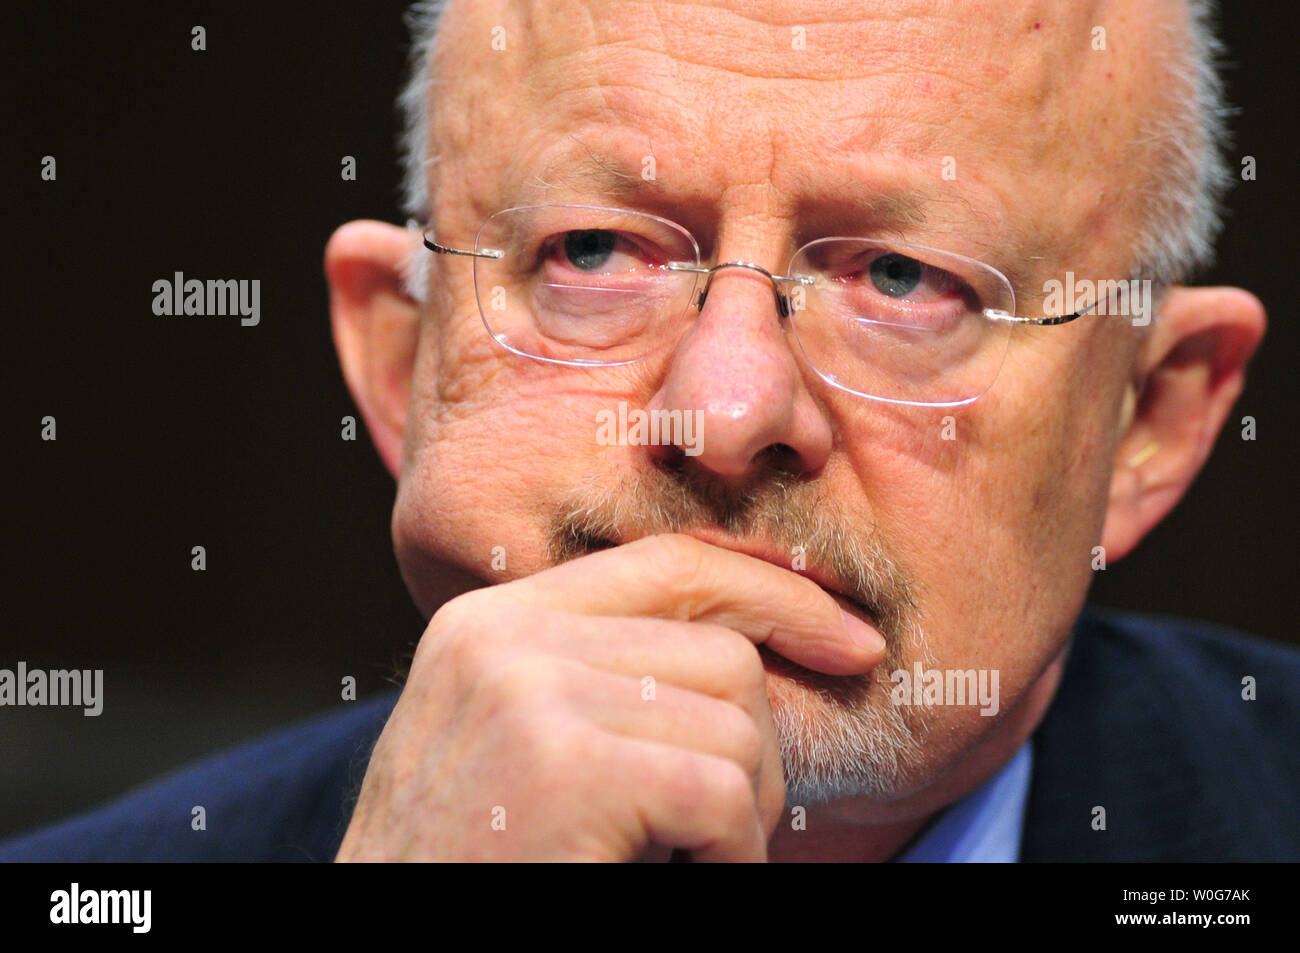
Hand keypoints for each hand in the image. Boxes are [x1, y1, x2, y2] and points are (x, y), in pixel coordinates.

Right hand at [334, 533, 885, 860]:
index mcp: (493, 621)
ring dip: (743, 812)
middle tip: (726, 827)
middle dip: (758, 746)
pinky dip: (732, 855)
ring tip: (685, 856)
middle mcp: (506, 637)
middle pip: (720, 651)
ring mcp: (531, 694)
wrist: (376, 933)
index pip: (668, 564)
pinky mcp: (567, 768)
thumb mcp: (517, 741)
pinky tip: (677, 875)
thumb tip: (754, 646)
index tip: (847, 640)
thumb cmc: (472, 859)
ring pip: (736, 723)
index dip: (772, 593)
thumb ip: (598, 676)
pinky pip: (722, 793)